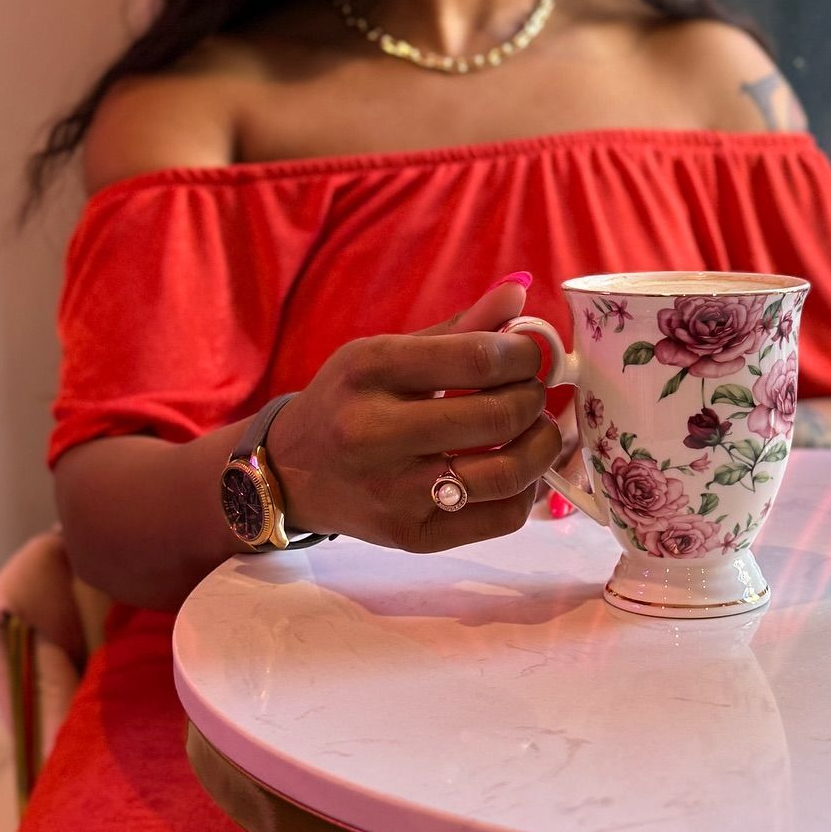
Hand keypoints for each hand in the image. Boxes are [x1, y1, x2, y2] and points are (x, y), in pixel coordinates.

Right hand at [264, 280, 561, 552]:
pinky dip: (527, 490)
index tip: (529, 354)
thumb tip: (519, 294)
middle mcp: (375, 434)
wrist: (290, 473)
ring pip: (507, 475)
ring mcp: (393, 493)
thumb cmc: (349, 401)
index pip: (476, 359)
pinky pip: (501, 518)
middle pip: (496, 417)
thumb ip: (458, 327)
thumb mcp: (388, 352)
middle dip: (533, 398)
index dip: (523, 354)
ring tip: (534, 428)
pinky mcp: (412, 536)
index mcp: (370, 371)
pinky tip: (518, 468)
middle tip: (531, 391)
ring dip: (540, 446)